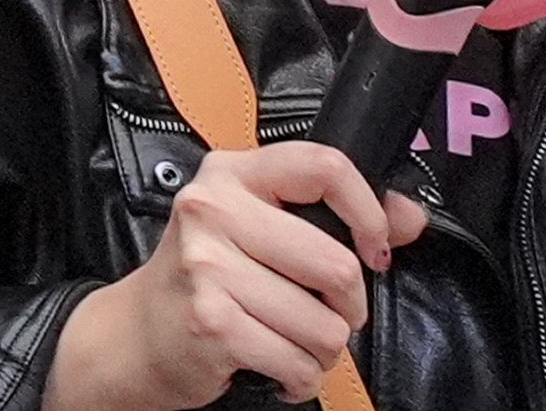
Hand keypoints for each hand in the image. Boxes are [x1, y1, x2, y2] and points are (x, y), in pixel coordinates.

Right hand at [48, 144, 425, 409]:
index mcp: (231, 173)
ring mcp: (207, 266)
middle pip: (336, 264)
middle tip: (324, 312)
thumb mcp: (259, 228)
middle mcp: (212, 210)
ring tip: (287, 340)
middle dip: (347, 308)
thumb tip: (410, 217)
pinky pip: (298, 363)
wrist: (135, 334)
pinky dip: (298, 378)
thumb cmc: (203, 278)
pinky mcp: (211, 322)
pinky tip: (273, 364)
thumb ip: (333, 217)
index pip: (323, 167)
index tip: (373, 248)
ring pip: (324, 326)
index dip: (368, 211)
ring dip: (320, 350)